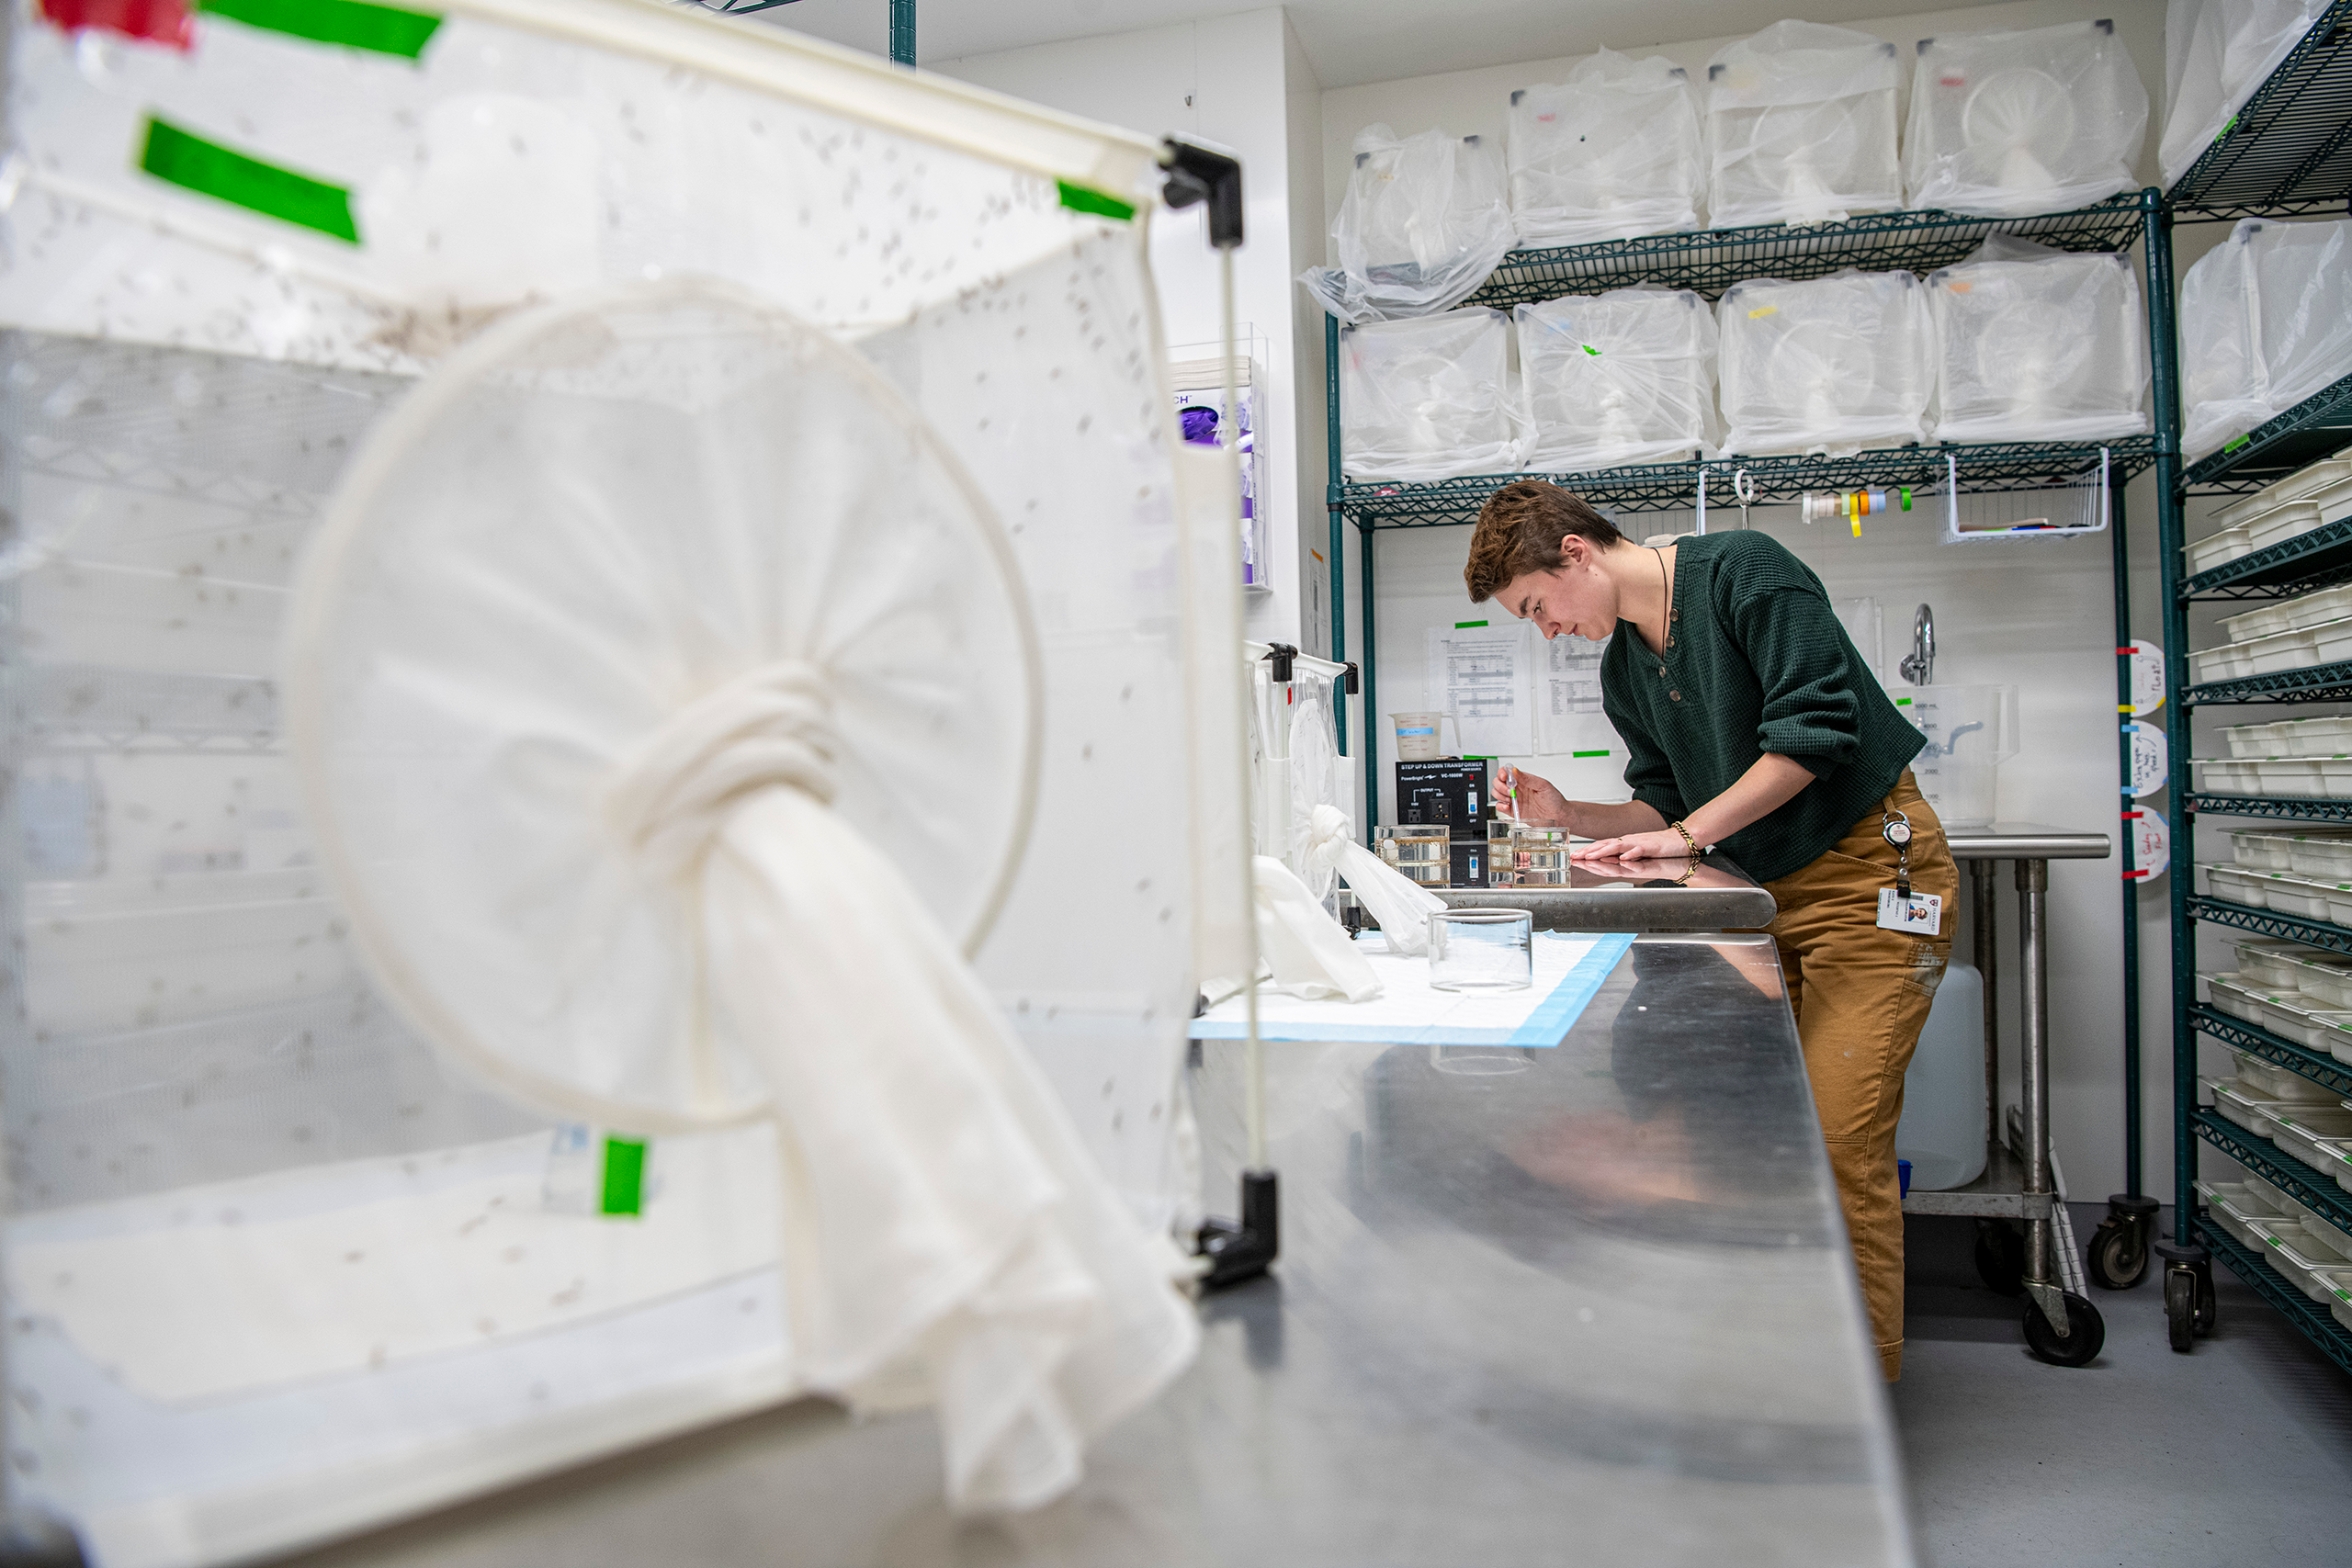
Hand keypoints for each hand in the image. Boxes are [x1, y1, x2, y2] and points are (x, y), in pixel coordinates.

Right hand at [1496, 764, 1571, 827]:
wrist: (1559, 816)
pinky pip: (1500, 807)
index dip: (1502, 773)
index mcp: (1524, 780)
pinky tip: (1508, 807)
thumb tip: (1515, 771)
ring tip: (1510, 799)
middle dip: (1500, 785)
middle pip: (1498, 783)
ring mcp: (1515, 800)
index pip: (1507, 772)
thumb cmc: (1554, 800)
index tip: (1505, 777)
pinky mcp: (1514, 812)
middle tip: (1510, 791)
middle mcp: (1517, 789)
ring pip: (1497, 794)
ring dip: (1500, 795)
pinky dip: (1500, 806)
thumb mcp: (1543, 785)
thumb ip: (1528, 778)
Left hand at [1571, 828, 1692, 861]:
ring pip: (1617, 846)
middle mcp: (1628, 841)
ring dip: (1602, 851)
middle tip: (1574, 857)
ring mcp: (1638, 842)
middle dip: (1588, 851)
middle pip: (1604, 845)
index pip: (1601, 847)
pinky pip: (1639, 850)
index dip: (1586, 852)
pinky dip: (1630, 854)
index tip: (1573, 857)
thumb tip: (1607, 861)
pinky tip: (1622, 858)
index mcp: (1624, 843)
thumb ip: (1621, 855)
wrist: (1678, 841)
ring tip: (1590, 856)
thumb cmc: (1658, 848)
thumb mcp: (1635, 852)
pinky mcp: (1651, 846)